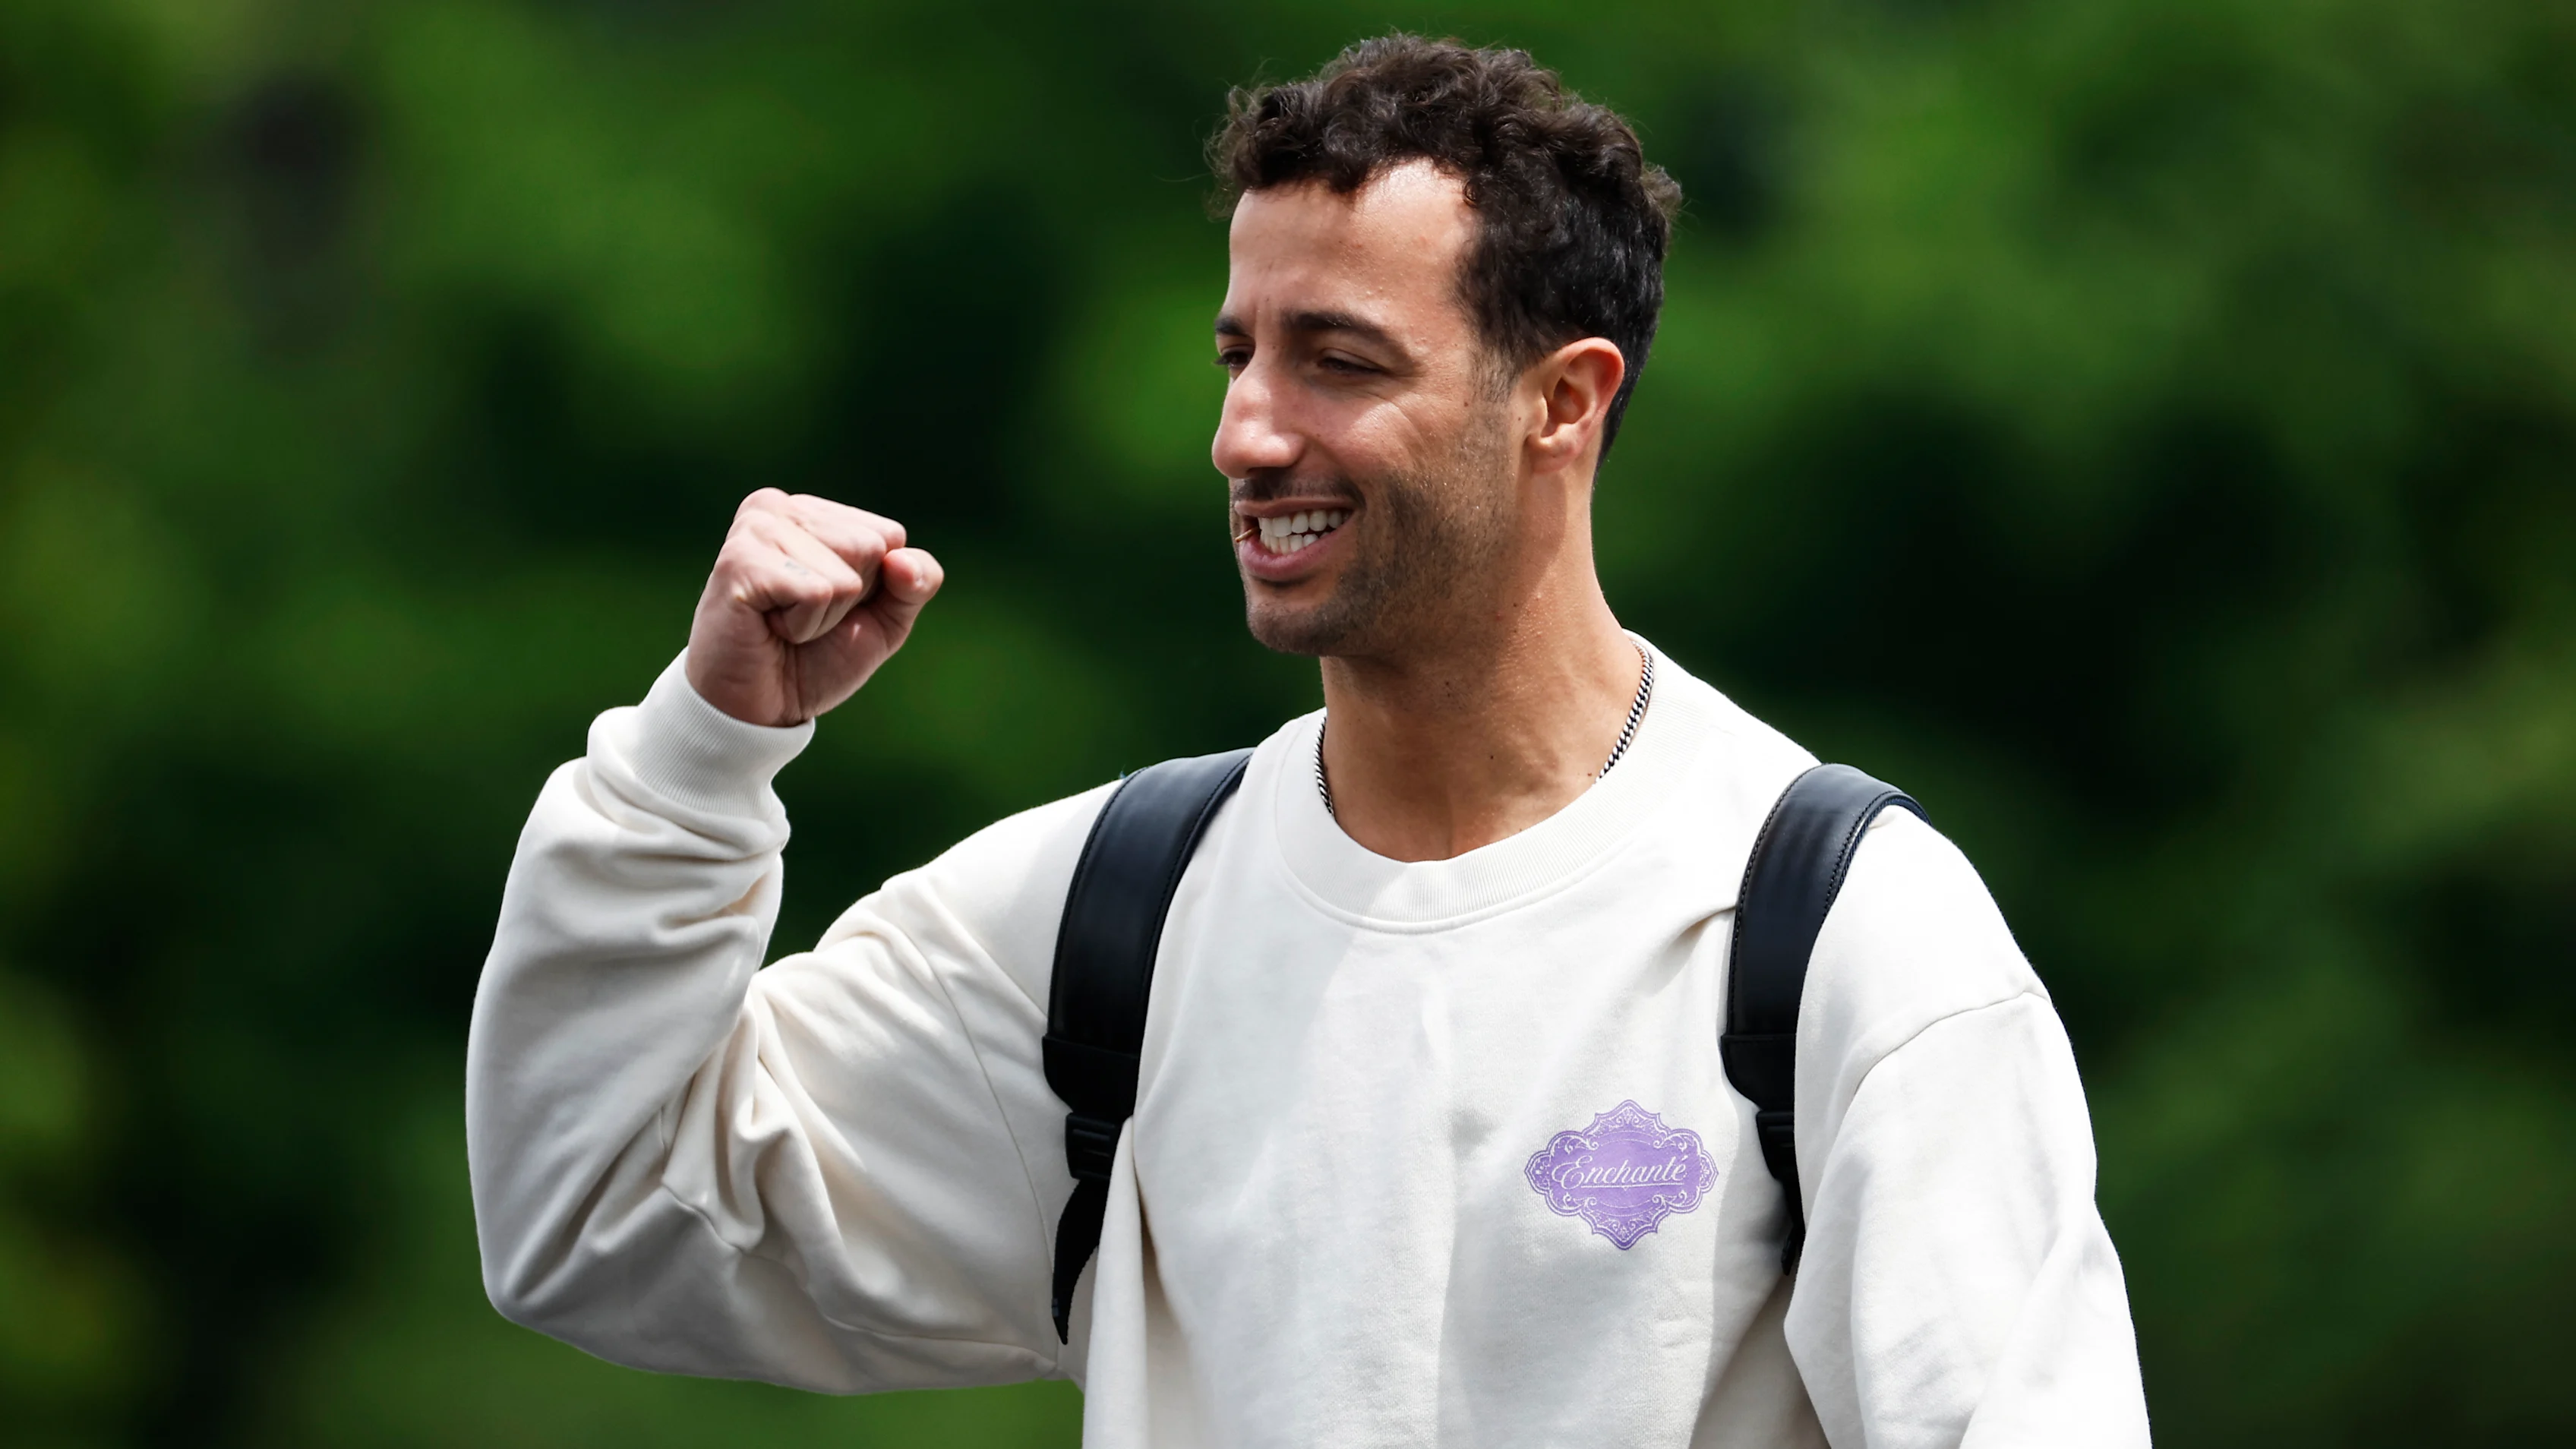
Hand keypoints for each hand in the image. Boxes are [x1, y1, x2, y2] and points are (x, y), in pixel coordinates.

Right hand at [684, 489, 943, 726]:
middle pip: (871, 547)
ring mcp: (757, 528)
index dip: (873, 588)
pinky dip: (803, 626)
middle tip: (800, 618)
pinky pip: (818, 592)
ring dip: (822, 616)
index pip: (889, 536)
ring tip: (781, 623)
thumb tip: (902, 560)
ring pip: (845, 573)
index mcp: (812, 512)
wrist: (755, 708)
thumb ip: (916, 584)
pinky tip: (767, 626)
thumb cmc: (813, 659)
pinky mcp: (740, 560)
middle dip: (848, 601)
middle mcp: (779, 506)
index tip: (826, 606)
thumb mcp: (885, 621)